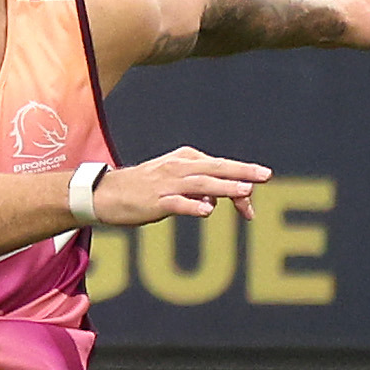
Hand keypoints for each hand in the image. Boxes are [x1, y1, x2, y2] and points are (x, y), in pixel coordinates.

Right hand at [97, 146, 271, 225]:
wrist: (104, 193)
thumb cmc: (140, 188)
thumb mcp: (170, 180)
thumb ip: (196, 188)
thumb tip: (216, 201)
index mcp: (184, 160)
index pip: (219, 167)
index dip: (240, 179)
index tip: (253, 196)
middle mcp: (178, 168)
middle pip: (216, 168)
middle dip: (243, 172)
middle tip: (266, 175)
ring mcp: (166, 184)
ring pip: (202, 184)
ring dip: (225, 187)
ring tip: (246, 191)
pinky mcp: (155, 201)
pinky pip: (177, 203)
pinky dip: (193, 206)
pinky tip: (208, 210)